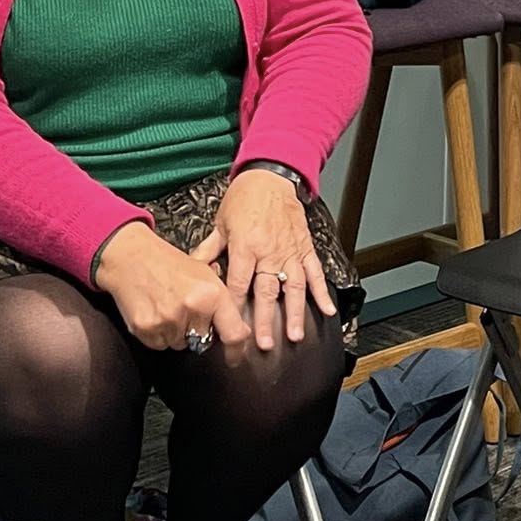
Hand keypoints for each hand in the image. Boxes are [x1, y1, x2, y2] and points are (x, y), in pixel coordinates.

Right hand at [94, 221, 251, 357]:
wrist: (132, 257)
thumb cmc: (169, 262)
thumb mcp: (205, 273)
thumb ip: (220, 300)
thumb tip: (236, 326)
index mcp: (212, 294)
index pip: (234, 334)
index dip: (237, 351)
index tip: (235, 358)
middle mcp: (192, 309)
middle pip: (202, 341)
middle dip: (197, 330)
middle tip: (185, 309)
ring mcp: (168, 321)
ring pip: (179, 344)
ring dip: (176, 332)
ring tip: (167, 306)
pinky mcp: (146, 329)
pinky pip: (159, 344)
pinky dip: (158, 334)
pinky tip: (155, 312)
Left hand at [191, 170, 335, 351]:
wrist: (271, 176)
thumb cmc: (244, 198)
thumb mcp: (221, 224)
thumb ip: (209, 250)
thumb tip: (193, 271)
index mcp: (246, 247)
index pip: (239, 284)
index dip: (236, 307)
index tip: (232, 328)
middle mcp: (270, 251)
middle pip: (267, 291)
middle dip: (267, 320)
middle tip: (265, 343)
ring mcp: (290, 250)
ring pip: (294, 286)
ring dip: (296, 312)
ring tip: (296, 335)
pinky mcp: (304, 247)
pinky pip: (315, 272)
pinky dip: (321, 291)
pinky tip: (327, 310)